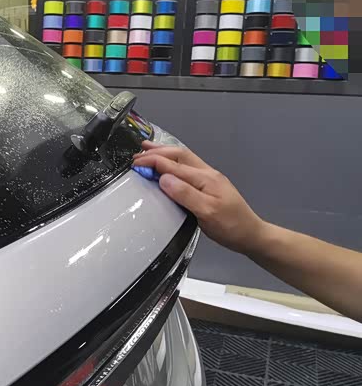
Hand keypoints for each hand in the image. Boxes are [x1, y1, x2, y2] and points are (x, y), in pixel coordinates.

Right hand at [133, 141, 265, 254]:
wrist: (251, 234)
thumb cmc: (231, 226)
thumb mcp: (207, 212)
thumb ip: (185, 194)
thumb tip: (163, 179)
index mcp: (205, 178)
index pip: (174, 164)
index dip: (153, 162)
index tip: (135, 164)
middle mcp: (206, 174)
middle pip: (179, 155)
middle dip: (158, 151)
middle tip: (138, 153)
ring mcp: (209, 179)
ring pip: (184, 159)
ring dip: (165, 153)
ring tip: (149, 150)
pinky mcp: (209, 186)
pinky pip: (187, 168)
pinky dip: (172, 163)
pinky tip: (168, 166)